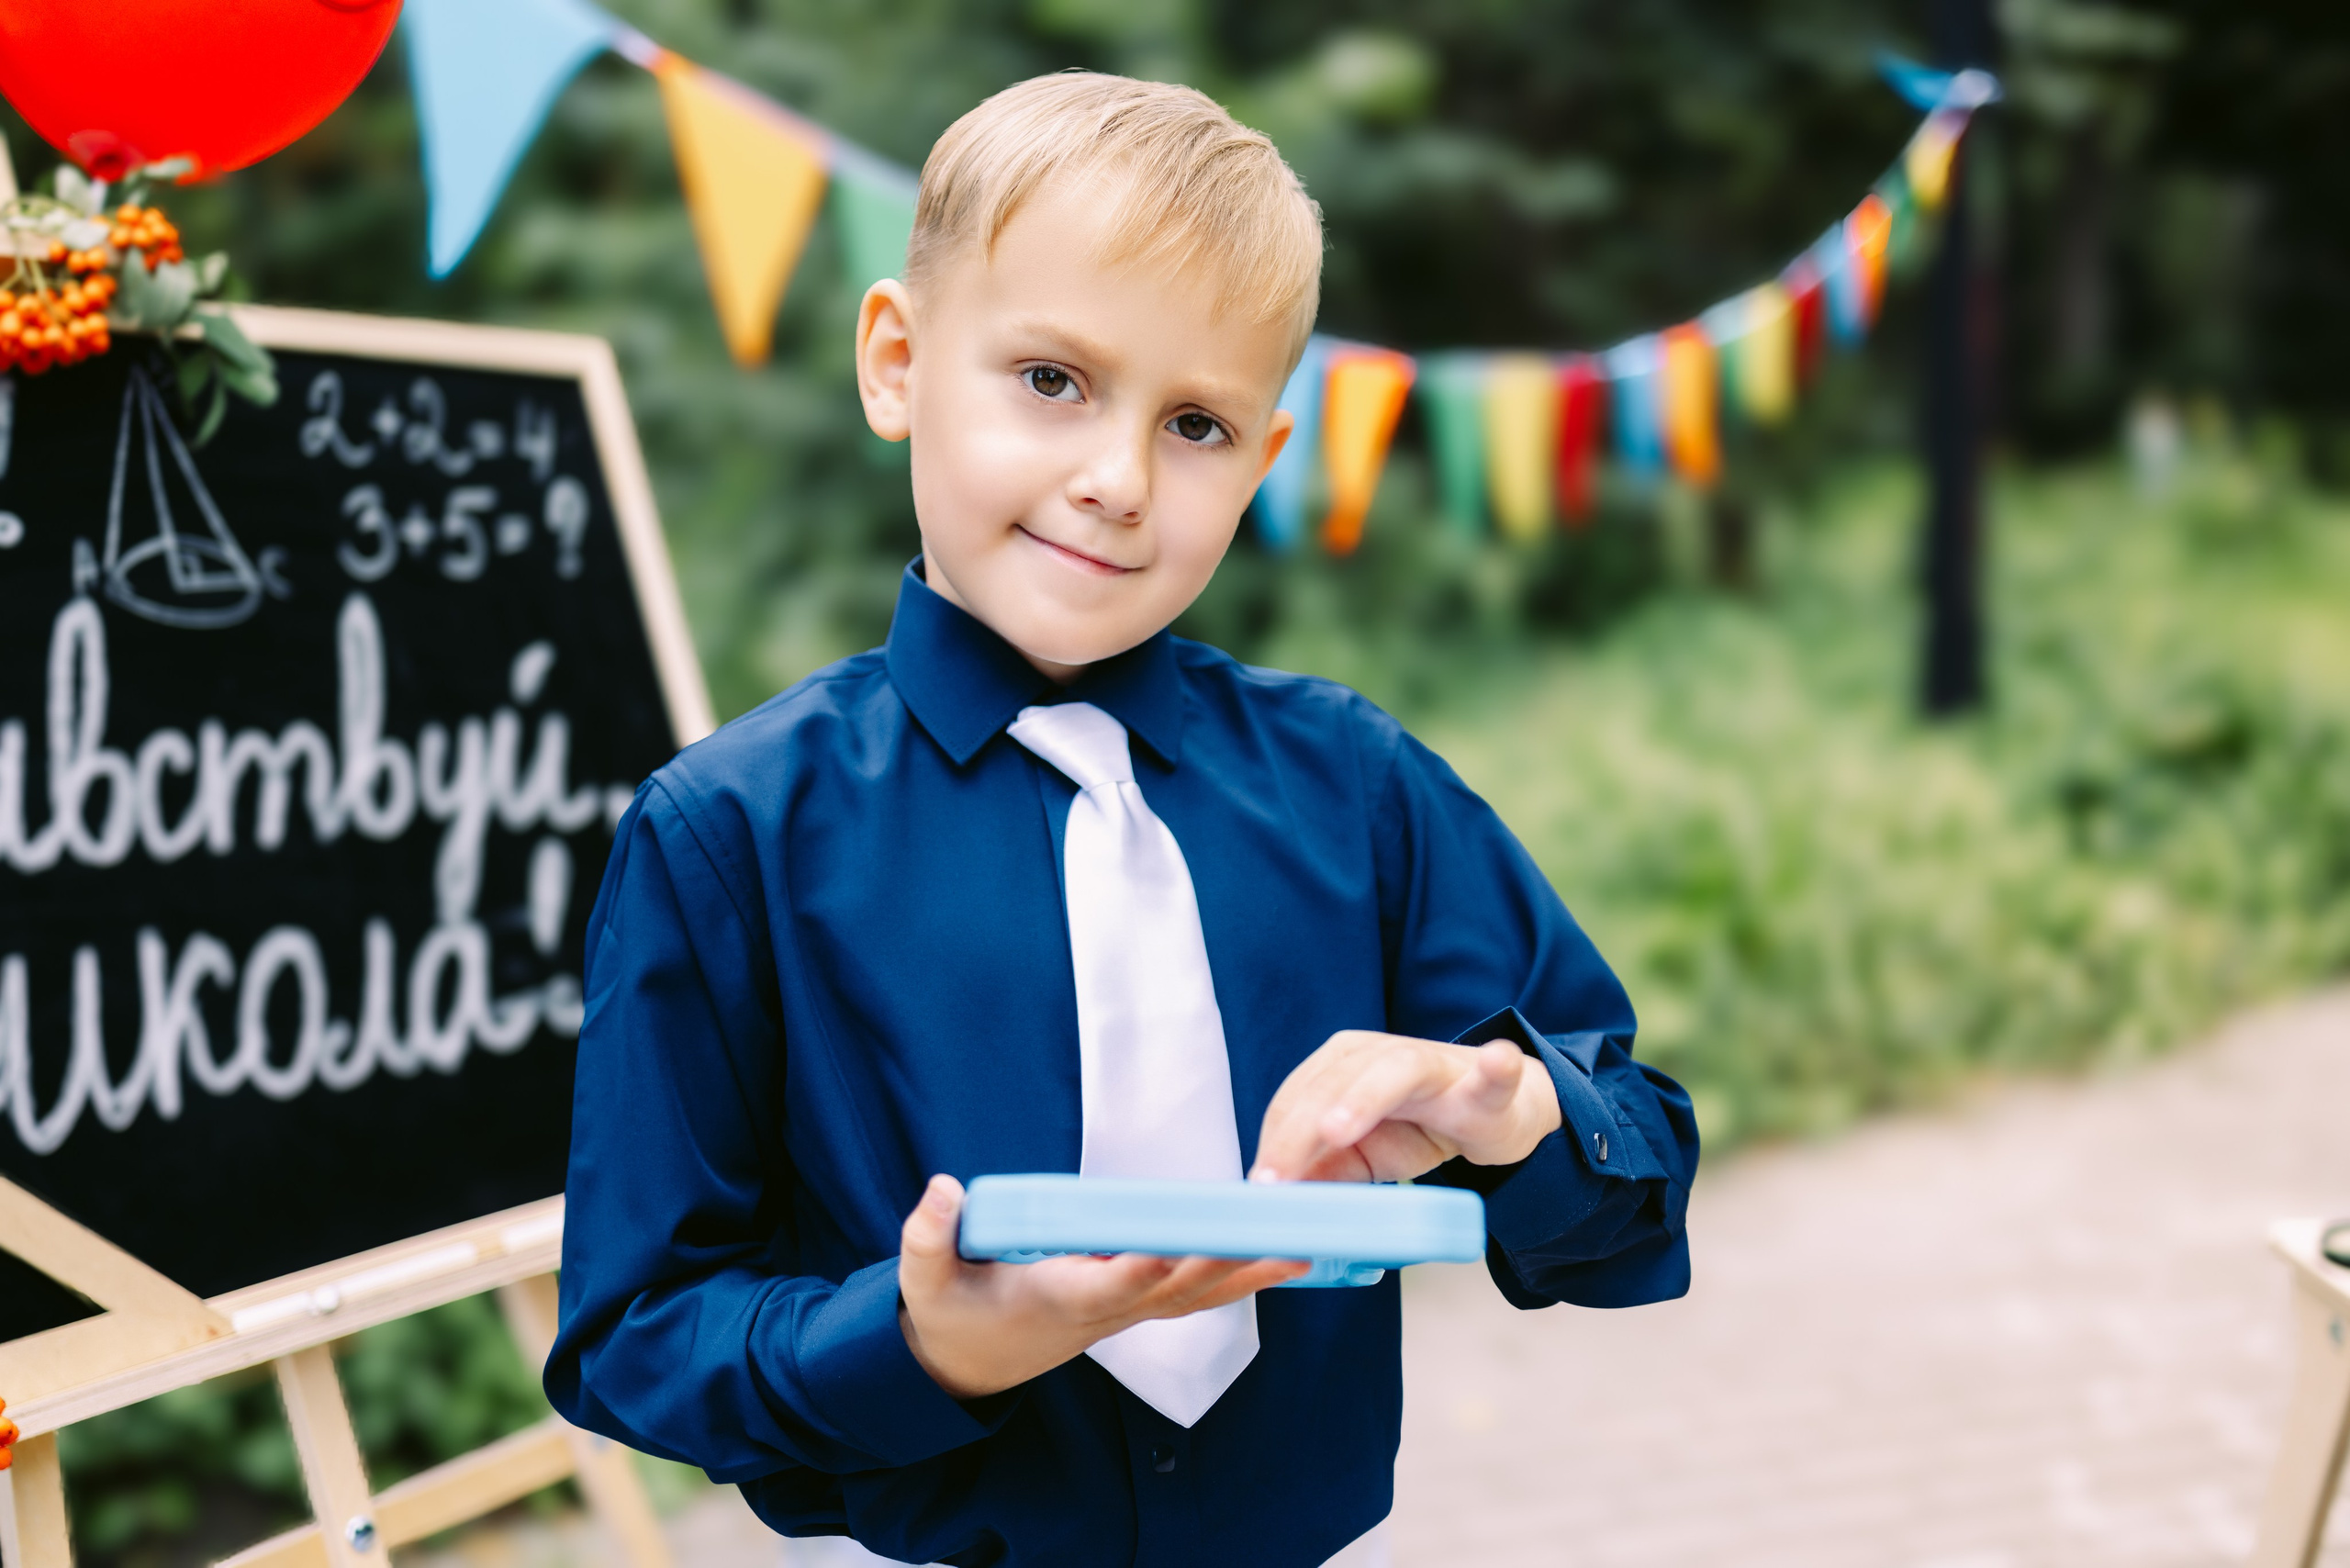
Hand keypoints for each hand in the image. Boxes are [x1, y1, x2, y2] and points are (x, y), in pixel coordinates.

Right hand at [896, 1176, 1307, 1399]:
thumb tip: (941, 1190)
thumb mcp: (925, 1278)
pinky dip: (1235, 1276)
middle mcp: (1102, 1311)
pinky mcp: (1130, 1305)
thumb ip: (930, 1236)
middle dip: (1225, 1262)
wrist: (963, 1364)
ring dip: (1247, 1273)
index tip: (1179, 1245)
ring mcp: (1122, 1312)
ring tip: (1303, 1247)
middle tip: (1280, 1236)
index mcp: (1058, 1300)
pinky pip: (1193, 1293)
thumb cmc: (948, 1314)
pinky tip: (1275, 1257)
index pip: (1110, 1282)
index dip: (1144, 1265)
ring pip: (1195, 1296)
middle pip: (1175, 1288)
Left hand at [1251, 1030, 1562, 1183]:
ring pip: (1393, 1071)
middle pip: (1330, 1086)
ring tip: (1336, 1131)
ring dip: (1362, 1099)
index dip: (1275, 1144)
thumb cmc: (1416, 1128)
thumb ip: (1320, 1172)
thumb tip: (1273, 1204)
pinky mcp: (1485, 1080)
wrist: (1489, 1114)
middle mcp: (1378, 1054)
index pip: (1295, 1100)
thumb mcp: (1359, 1157)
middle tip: (1279, 1177)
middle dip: (1300, 1133)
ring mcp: (1433, 1062)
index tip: (1261, 1187)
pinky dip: (1495, 1068)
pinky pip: (1492, 1072)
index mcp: (1339, 1066)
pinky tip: (1497, 1063)